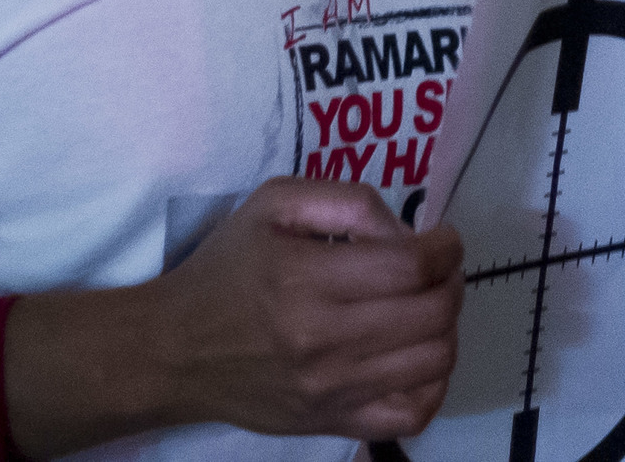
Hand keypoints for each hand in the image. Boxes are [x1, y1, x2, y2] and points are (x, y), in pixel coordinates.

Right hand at [142, 178, 462, 439]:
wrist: (173, 351)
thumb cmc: (225, 269)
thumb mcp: (273, 204)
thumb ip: (346, 201)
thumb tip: (404, 232)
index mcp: (305, 278)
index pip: (410, 267)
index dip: (444, 248)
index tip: (442, 239)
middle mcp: (322, 340)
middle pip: (431, 314)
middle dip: (450, 282)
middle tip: (439, 269)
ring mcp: (331, 391)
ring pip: (433, 362)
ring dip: (447, 327)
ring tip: (429, 306)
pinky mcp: (331, 424)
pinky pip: (411, 415)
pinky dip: (434, 384)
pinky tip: (420, 357)